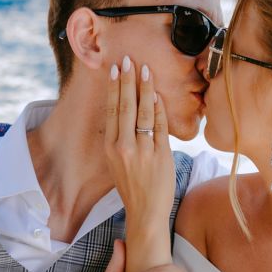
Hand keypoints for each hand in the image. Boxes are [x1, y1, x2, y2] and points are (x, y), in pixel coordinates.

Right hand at [104, 55, 174, 230]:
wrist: (145, 211)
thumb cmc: (133, 186)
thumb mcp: (117, 162)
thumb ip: (121, 138)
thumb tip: (127, 111)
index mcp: (110, 148)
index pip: (112, 111)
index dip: (115, 88)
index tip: (116, 70)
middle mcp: (124, 147)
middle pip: (126, 106)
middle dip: (128, 80)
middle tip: (130, 60)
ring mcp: (142, 151)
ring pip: (144, 112)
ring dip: (145, 88)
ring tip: (146, 70)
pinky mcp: (160, 155)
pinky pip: (160, 126)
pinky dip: (159, 108)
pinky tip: (158, 94)